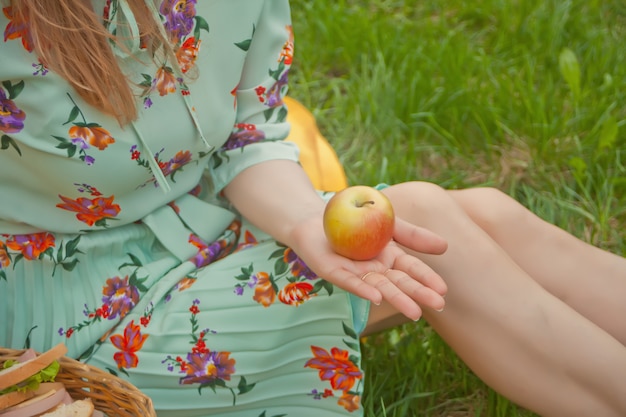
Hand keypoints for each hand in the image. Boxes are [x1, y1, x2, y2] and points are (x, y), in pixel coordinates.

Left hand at [288, 214, 447, 320]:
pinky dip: (363, 289)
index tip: (443, 290)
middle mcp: (375, 271)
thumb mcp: (389, 223)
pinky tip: (375, 297)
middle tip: (438, 305)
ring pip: (379, 288)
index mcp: (389, 259)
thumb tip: (445, 246)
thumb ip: (413, 235)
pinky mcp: (334, 273)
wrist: (317, 218)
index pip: (412, 270)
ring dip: (397, 299)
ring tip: (415, 313)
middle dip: (418, 294)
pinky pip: (350, 282)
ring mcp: (356, 274)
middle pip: (399, 283)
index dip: (426, 279)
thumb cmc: (355, 221)